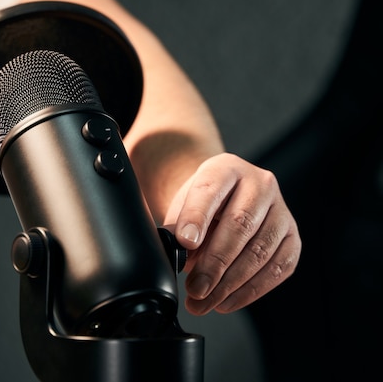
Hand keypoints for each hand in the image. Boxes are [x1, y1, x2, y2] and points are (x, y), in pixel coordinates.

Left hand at [165, 153, 300, 314]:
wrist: (225, 200)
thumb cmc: (201, 205)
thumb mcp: (182, 206)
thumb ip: (178, 228)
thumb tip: (180, 257)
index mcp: (226, 169)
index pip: (211, 191)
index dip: (197, 218)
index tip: (186, 243)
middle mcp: (260, 184)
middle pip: (240, 225)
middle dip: (215, 263)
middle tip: (195, 288)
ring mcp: (281, 210)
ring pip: (260, 251)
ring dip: (230, 284)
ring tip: (205, 301)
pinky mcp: (293, 237)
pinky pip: (278, 268)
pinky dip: (251, 290)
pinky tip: (227, 301)